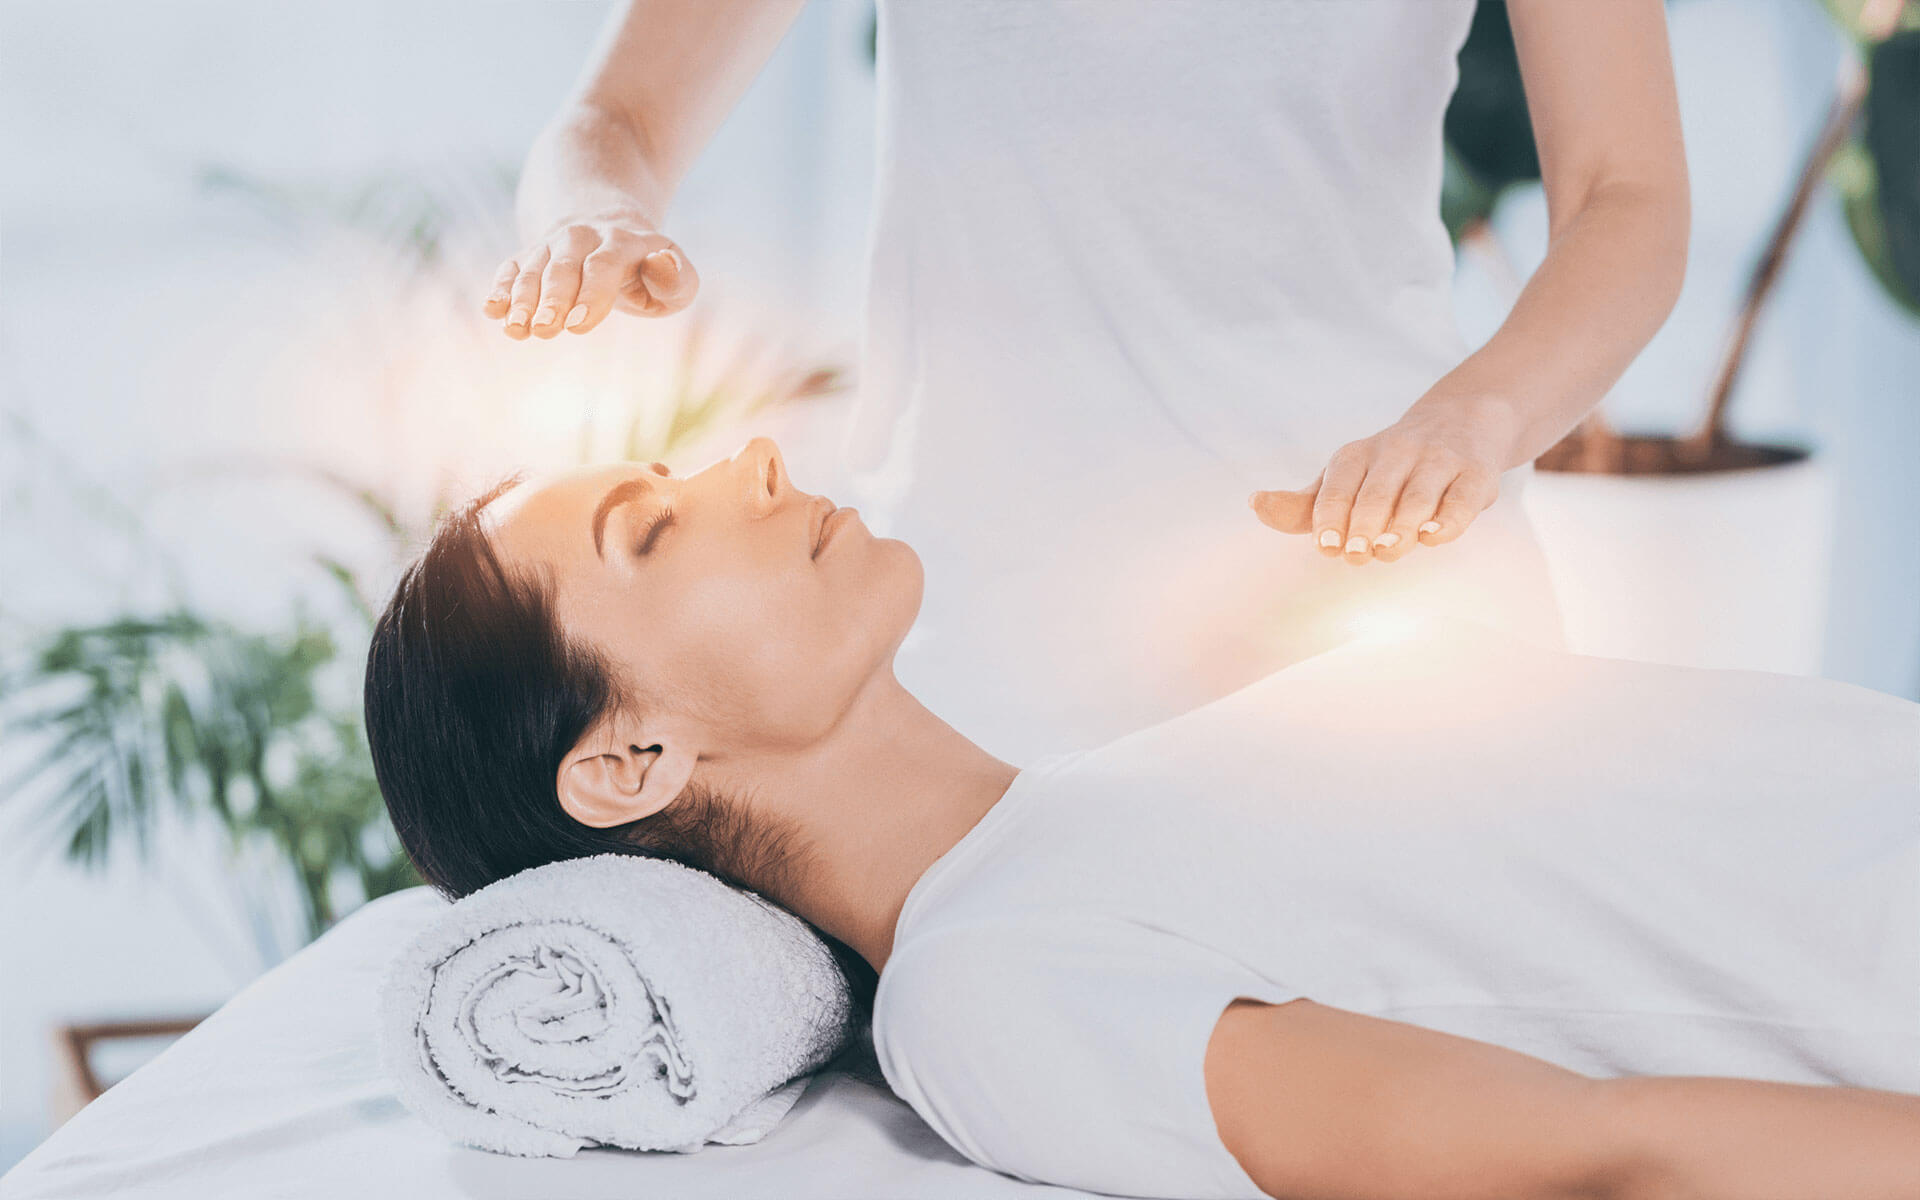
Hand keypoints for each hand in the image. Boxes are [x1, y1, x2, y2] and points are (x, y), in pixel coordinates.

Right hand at [483, 210, 699, 339]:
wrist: (608, 229)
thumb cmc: (650, 272)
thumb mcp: (678, 279)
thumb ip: (677, 279)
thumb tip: (661, 263)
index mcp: (624, 242)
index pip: (604, 265)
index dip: (591, 294)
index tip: (578, 325)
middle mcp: (583, 237)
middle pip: (563, 267)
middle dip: (553, 299)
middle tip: (543, 330)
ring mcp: (552, 245)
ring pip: (533, 269)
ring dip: (522, 300)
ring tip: (515, 329)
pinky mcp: (529, 257)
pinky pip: (511, 268)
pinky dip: (500, 288)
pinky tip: (492, 310)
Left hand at [1247, 396, 1516, 564]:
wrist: (1465, 422)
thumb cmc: (1388, 468)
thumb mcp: (1343, 479)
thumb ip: (1302, 505)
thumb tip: (1255, 504)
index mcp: (1356, 456)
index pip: (1338, 485)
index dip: (1330, 516)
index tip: (1327, 546)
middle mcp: (1397, 452)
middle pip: (1376, 492)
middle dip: (1364, 524)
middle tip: (1355, 554)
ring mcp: (1439, 461)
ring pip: (1417, 496)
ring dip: (1401, 526)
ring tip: (1388, 550)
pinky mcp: (1476, 475)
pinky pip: (1462, 499)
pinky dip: (1447, 519)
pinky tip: (1432, 537)